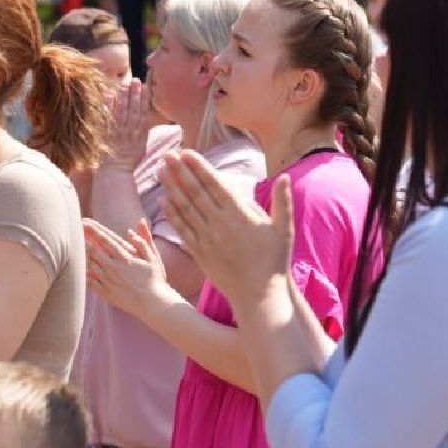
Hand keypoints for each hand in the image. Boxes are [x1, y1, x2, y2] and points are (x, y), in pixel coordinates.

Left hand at [84, 218, 173, 318]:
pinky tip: (79, 268)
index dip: (94, 230)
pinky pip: (89, 281)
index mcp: (125, 258)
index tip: (84, 222)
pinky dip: (83, 273)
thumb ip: (143, 241)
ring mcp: (108, 281)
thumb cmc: (155, 280)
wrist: (153, 304)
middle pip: (92, 251)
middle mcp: (114, 268)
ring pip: (89, 265)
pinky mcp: (105, 293)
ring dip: (81, 256)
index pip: (105, 240)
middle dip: (83, 239)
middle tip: (74, 230)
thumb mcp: (153, 258)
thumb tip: (133, 227)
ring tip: (73, 247)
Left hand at [103, 79, 153, 169]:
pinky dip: (108, 105)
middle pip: (134, 110)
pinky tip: (108, 93)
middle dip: (135, 94)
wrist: (116, 171)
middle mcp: (130, 131)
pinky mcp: (107, 134)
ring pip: (122, 111)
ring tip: (126, 84)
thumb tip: (146, 116)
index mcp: (140, 134)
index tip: (146, 87)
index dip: (145, 100)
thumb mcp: (142, 145)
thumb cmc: (129, 159)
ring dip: (124, 96)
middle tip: (136, 81)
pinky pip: (108, 117)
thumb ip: (144, 130)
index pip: (144, 113)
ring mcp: (118, 132)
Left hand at [162, 150, 293, 305]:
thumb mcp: (284, 230)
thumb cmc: (274, 261)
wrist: (259, 295)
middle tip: (168, 155)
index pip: (215, 185)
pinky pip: (182, 229)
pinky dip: (172, 214)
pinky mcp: (200, 253)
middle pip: (195, 193)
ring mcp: (207, 239)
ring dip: (172, 188)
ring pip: (185, 209)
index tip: (186, 153)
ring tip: (162, 171)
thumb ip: (283, 201)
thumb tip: (284, 176)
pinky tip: (164, 201)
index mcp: (239, 215)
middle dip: (180, 172)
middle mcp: (220, 225)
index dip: (199, 167)